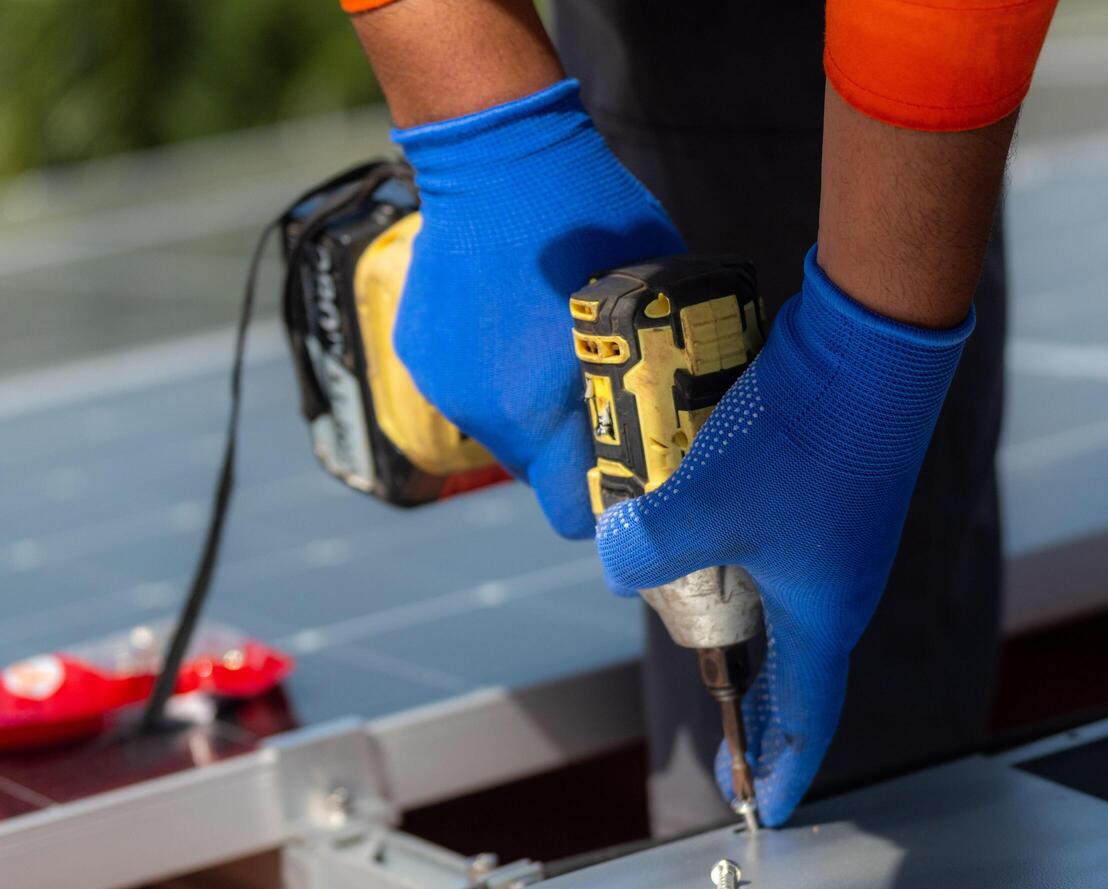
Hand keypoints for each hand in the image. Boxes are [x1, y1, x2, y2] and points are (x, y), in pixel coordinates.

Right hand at [392, 80, 682, 537]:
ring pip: (502, 430)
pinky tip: (510, 318)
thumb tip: (688, 407)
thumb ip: (653, 367)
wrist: (496, 156)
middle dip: (569, 450)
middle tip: (600, 398)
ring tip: (550, 348)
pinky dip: (492, 373)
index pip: (572, 513)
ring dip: (529, 409)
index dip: (604, 503)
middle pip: (537, 472)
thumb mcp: (652, 299)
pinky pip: (467, 390)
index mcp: (546, 408)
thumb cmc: (591, 218)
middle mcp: (488, 412)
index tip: (628, 478)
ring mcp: (447, 385)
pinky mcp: (419, 356)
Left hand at [597, 247, 972, 824]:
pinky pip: (779, 545)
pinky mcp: (829, 484)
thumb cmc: (802, 438)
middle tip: (734, 742)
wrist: (867, 345)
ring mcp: (839, 533)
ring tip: (700, 628)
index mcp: (823, 613)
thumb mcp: (702, 506)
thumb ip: (641, 548)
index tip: (760, 804)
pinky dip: (741, 558)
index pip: (804, 715)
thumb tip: (612, 559)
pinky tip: (706, 528)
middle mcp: (839, 582)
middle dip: (759, 707)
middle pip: (795, 666)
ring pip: (782, 601)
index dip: (779, 765)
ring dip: (742, 622)